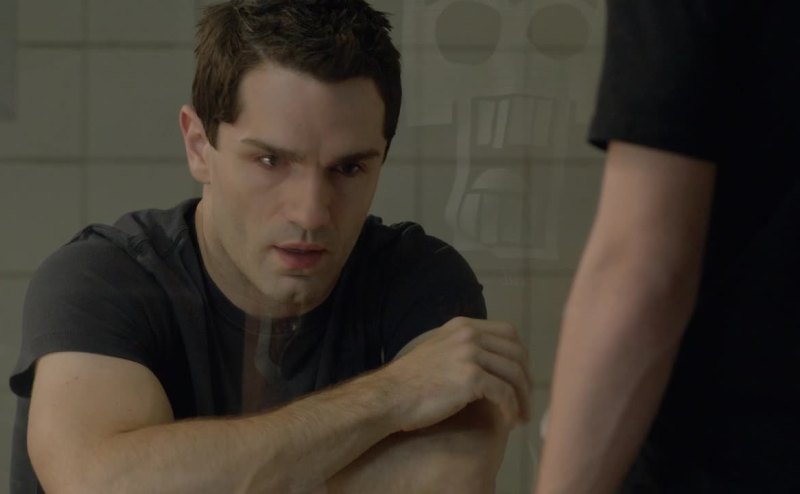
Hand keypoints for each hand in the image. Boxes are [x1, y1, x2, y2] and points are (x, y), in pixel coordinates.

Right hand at [380, 317, 531, 431]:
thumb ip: (460, 348)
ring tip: (521, 417)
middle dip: (526, 379)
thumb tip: (487, 362)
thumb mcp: (436, 350)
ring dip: (522, 398)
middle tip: (526, 401)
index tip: (521, 378)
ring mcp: (470, 354)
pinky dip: (511, 408)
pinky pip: (504, 393)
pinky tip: (508, 421)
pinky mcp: (471, 377)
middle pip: (516, 352)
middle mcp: (469, 334)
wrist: (388, 397)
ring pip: (514, 373)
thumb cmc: (408, 382)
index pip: (508, 333)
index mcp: (462, 326)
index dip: (520, 356)